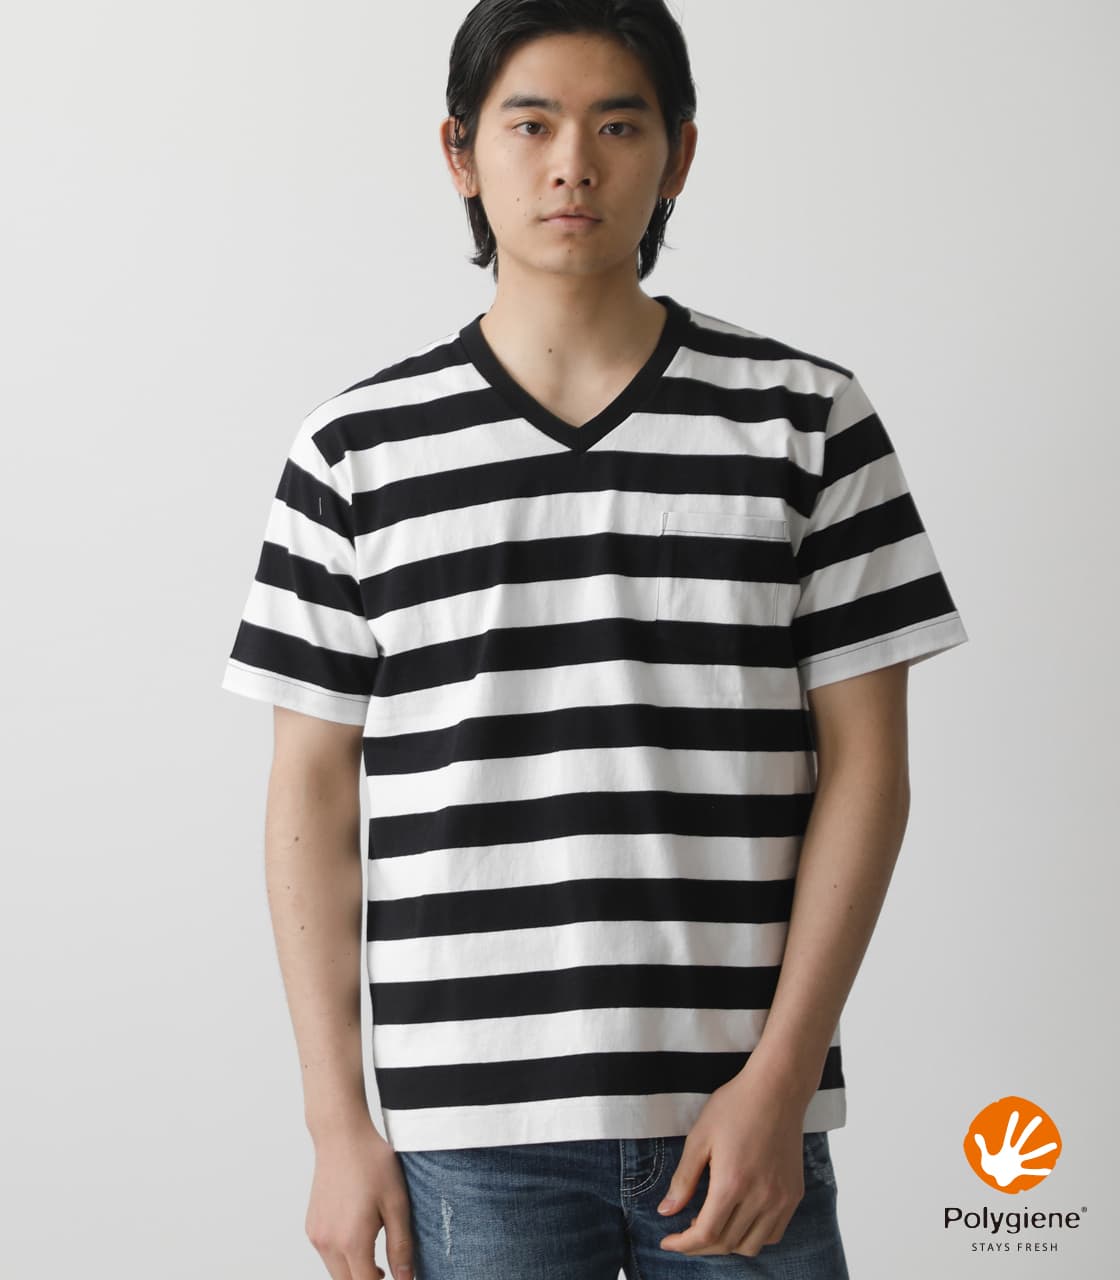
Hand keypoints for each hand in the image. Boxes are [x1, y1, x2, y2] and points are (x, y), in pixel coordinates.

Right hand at [305, 1120, 414, 1279]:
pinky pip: (327, 1254)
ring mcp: (316, 1235)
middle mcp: (328, 1243)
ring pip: (336, 1272)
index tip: (396, 1278)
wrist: (341, 1135)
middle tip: (388, 1273)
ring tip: (376, 1257)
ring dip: (355, 1271)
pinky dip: (342, 1257)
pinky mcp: (311, 1226)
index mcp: (352, 1241)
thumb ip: (401, 1245)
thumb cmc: (372, 1163)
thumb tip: (405, 1278)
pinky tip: (357, 1237)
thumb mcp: (397, 1202)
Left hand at [655, 1069, 806, 1257]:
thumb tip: (666, 1212)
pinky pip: (774, 1234)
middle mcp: (760, 1197)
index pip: (705, 1234)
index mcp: (732, 1183)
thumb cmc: (734, 1106)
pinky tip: (738, 1218)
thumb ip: (683, 1179)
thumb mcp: (699, 1137)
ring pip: (751, 1246)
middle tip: (684, 1231)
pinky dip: (753, 1236)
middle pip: (726, 1244)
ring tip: (710, 1223)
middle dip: (700, 1245)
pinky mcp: (794, 1195)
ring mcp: (781, 1199)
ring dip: (727, 1244)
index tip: (667, 1242)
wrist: (777, 1089)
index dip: (683, 1244)